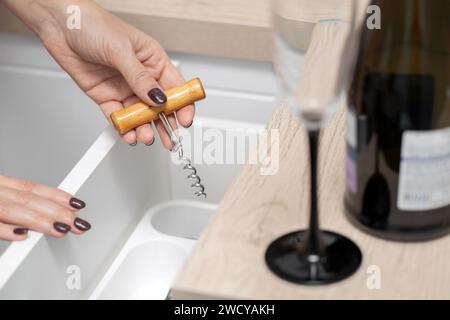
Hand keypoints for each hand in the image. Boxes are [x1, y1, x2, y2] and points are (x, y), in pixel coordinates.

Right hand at [0, 175, 89, 240]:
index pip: (31, 188)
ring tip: (61, 229)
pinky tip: (23, 235)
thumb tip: (44, 217)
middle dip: (56, 211)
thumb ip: (14, 206)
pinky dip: (5, 230)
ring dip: (40, 220)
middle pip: (28, 199)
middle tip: (77, 223)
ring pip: (13, 209)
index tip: (77, 204)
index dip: (56, 196)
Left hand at [2, 0, 193, 147]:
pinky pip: (118, 116)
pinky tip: (129, 133)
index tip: (184, 119)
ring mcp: (124, 88)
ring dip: (144, 127)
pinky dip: (124, 127)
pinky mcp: (107, 96)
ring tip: (145, 136)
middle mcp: (141, 76)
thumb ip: (140, 77)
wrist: (60, 25)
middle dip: (166, 123)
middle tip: (169, 139)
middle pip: (159, 106)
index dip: (182, 104)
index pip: (175, 87)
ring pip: (139, 114)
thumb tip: (157, 97)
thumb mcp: (122, 49)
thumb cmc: (93, 25)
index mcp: (153, 60)